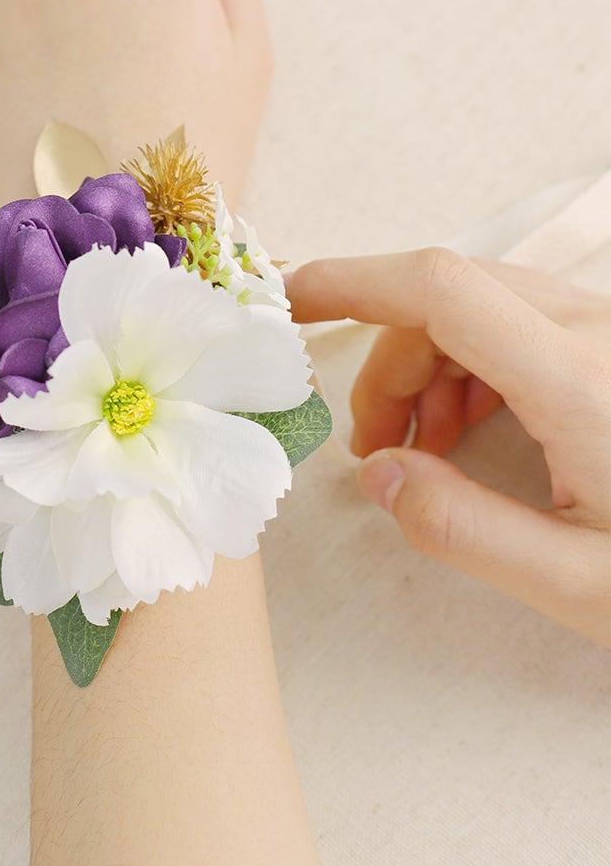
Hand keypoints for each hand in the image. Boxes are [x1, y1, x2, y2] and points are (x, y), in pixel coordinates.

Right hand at [288, 250, 610, 643]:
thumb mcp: (580, 587)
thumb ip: (465, 531)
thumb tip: (378, 479)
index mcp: (577, 380)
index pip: (438, 287)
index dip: (350, 278)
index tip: (285, 299)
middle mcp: (596, 332)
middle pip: (452, 294)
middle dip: (388, 354)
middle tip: (371, 447)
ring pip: (488, 304)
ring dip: (432, 359)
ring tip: (423, 447)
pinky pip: (528, 321)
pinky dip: (478, 361)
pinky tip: (479, 428)